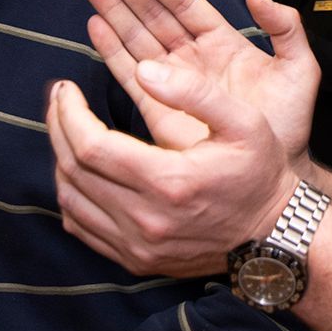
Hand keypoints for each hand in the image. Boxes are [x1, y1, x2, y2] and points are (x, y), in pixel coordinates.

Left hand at [49, 58, 299, 279]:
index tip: (66, 88)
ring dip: (60, 160)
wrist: (274, 234)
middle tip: (60, 99)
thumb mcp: (243, 119)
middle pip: (74, 171)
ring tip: (66, 128)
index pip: (91, 146)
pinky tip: (79, 169)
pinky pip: (82, 228)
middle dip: (57, 128)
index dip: (68, 113)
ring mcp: (138, 246)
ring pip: (71, 201)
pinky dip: (71, 195)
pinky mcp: (136, 261)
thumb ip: (193, 91)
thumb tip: (142, 69)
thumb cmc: (260, 171)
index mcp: (169, 181)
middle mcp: (147, 220)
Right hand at [80, 0, 319, 159]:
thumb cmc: (288, 125)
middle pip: (153, 14)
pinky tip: (95, 25)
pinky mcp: (158, 108)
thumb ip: (287, 29)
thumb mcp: (299, 70)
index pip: (185, 3)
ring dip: (113, 10)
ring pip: (137, 37)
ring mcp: (173, 81)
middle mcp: (193, 56)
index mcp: (223, 42)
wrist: (272, 177)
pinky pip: (130, 73)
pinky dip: (111, 49)